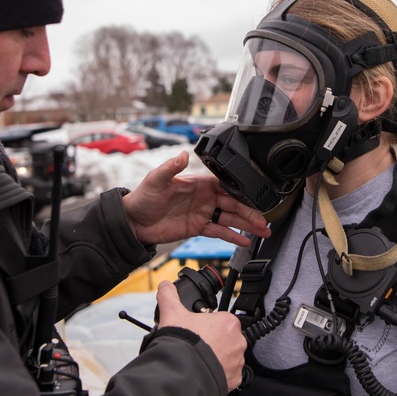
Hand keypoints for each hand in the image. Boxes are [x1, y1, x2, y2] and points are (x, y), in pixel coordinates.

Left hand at [122, 151, 270, 246]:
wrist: (133, 222)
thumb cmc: (143, 198)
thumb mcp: (156, 180)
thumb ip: (170, 168)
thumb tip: (182, 155)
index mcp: (198, 183)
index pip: (225, 186)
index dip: (241, 192)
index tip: (254, 198)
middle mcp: (204, 198)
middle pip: (233, 204)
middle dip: (250, 212)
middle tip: (263, 220)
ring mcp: (203, 213)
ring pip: (230, 219)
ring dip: (247, 225)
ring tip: (262, 231)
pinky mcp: (198, 228)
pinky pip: (219, 232)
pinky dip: (232, 237)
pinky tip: (245, 241)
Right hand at [156, 281, 245, 389]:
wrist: (182, 373)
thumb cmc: (182, 344)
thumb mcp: (172, 313)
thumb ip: (169, 296)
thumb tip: (165, 285)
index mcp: (228, 322)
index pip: (221, 321)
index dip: (207, 326)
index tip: (197, 332)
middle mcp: (238, 341)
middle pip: (226, 339)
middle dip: (213, 343)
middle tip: (197, 346)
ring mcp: (237, 362)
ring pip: (228, 358)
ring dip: (217, 359)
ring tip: (199, 360)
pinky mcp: (234, 380)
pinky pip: (228, 376)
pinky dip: (218, 375)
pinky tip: (204, 372)